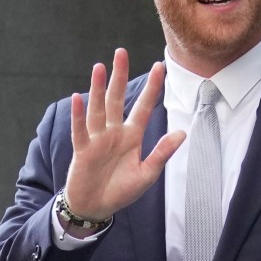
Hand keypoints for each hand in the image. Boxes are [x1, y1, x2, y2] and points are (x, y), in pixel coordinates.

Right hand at [62, 49, 181, 222]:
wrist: (96, 207)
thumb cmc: (121, 191)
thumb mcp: (147, 174)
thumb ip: (162, 153)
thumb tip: (182, 133)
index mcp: (132, 136)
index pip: (143, 107)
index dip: (152, 88)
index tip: (160, 67)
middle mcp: (114, 132)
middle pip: (117, 99)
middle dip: (120, 76)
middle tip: (121, 52)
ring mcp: (97, 139)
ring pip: (98, 109)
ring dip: (97, 88)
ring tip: (99, 67)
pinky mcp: (83, 150)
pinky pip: (80, 130)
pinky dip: (78, 115)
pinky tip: (78, 98)